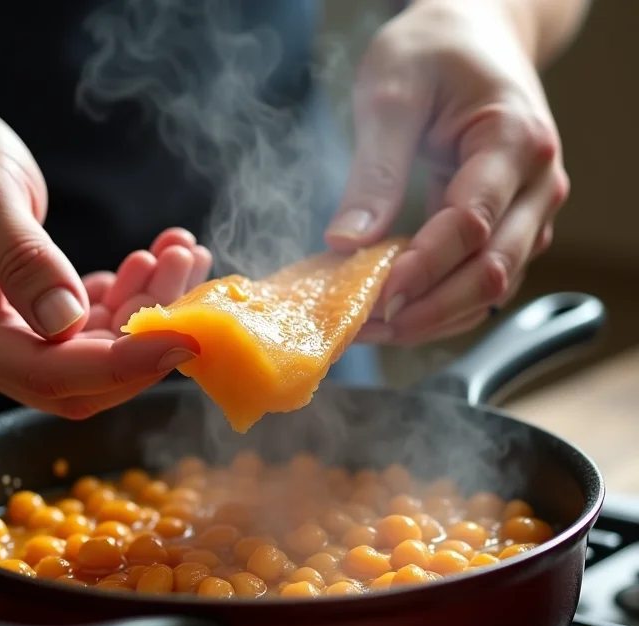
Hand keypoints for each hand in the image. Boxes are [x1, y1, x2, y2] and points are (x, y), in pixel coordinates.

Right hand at [0, 90, 204, 417]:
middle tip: (188, 276)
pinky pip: (92, 325)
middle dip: (147, 335)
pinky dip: (131, 297)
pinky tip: (155, 259)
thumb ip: (23, 259)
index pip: (50, 374)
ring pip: (96, 351)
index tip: (184, 339)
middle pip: (83, 378)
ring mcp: (7, 335)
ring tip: (179, 254)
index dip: (123, 365)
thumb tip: (67, 322)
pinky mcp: (30, 317)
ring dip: (147, 310)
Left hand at [326, 0, 569, 344]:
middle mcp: (537, 186)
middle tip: (365, 327)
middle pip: (490, 272)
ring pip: (490, 290)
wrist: (474, 37)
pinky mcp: (511, 231)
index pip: (470, 224)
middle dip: (426, 309)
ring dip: (431, 319)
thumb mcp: (392, 93)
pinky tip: (395, 314)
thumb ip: (375, 169)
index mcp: (515, 142)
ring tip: (370, 329)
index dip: (421, 268)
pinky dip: (439, 307)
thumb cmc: (434, 52)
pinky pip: (481, 285)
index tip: (371, 294)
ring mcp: (530, 214)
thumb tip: (348, 243)